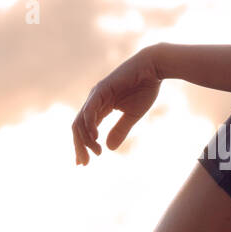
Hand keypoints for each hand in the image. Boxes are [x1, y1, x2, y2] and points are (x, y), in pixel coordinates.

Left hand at [72, 47, 162, 164]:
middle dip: (79, 147)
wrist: (153, 68)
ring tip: (94, 153)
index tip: (84, 163)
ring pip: (81, 121)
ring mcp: (96, 95)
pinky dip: (90, 124)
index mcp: (100, 107)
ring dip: (84, 139)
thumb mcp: (132, 115)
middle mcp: (94, 102)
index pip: (84, 130)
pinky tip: (95, 137)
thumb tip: (109, 148)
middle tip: (84, 163)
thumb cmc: (144, 89)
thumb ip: (120, 130)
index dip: (82, 146)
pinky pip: (90, 110)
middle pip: (77, 127)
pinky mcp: (101, 90)